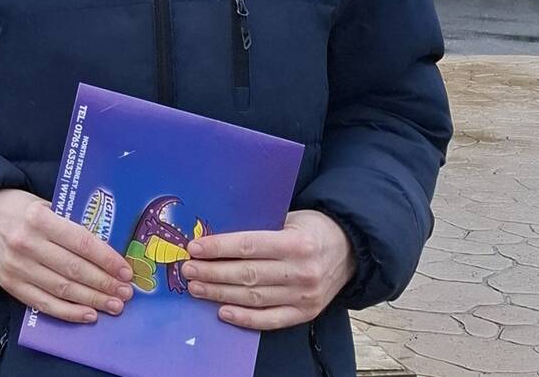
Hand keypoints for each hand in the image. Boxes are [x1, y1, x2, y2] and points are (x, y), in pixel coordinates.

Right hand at [0, 189, 136, 324]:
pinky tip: (88, 314)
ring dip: (93, 300)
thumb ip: (67, 224)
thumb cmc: (14, 208)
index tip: (125, 270)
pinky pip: (44, 304)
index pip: (81, 242)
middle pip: (74, 269)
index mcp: (38, 218)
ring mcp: (16, 267)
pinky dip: (69, 312)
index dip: (106, 259)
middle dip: (105, 283)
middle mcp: (27, 243)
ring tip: (113, 305)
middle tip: (125, 292)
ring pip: (62, 289)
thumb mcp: (41, 203)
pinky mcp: (9, 284)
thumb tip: (103, 248)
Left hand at [181, 210, 356, 329]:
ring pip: (254, 298)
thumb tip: (215, 237)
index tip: (194, 248)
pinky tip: (223, 311)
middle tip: (188, 270)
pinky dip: (245, 318)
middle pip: (247, 275)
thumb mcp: (288, 218)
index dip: (218, 248)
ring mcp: (305, 296)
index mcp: (297, 243)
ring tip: (196, 288)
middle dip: (212, 273)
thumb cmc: (311, 229)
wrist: (350, 250)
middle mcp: (302, 272)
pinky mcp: (306, 312)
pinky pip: (271, 320)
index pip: (248, 247)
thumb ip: (258, 229)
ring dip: (220, 294)